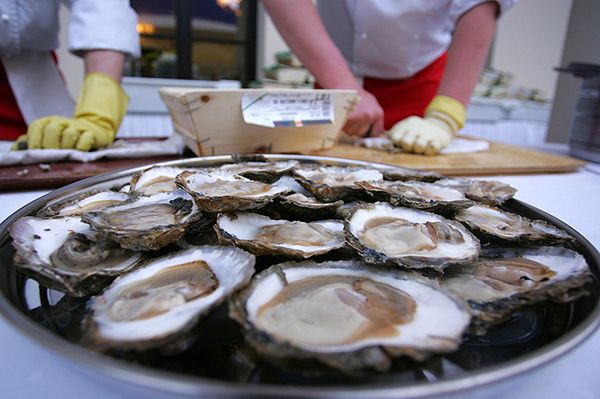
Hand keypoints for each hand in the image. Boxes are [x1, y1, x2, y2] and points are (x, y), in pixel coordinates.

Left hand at [13, 72, 127, 150]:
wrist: (94, 130)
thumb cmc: (66, 138)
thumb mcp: (48, 138)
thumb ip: (32, 143)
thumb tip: (17, 151)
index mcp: (48, 121)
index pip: (37, 127)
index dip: (34, 142)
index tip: (35, 154)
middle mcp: (62, 122)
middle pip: (52, 130)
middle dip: (51, 147)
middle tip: (53, 158)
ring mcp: (78, 127)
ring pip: (69, 135)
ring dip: (67, 149)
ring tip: (67, 157)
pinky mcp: (92, 134)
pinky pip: (85, 141)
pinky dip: (81, 149)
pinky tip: (80, 155)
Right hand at [342, 88, 384, 136]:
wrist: (344, 86)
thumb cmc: (357, 94)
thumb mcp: (371, 104)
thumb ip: (375, 118)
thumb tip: (378, 133)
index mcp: (378, 113)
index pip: (376, 133)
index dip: (369, 133)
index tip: (365, 132)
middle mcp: (369, 116)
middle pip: (361, 133)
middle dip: (356, 129)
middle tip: (353, 118)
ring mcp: (359, 118)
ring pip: (351, 132)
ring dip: (348, 127)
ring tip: (347, 116)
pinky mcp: (348, 119)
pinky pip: (344, 129)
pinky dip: (342, 125)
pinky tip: (342, 116)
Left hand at [388, 116, 452, 154]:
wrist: (438, 124)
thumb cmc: (415, 131)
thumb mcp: (402, 129)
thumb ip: (391, 135)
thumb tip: (378, 140)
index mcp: (405, 126)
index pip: (396, 138)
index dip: (398, 143)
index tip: (401, 143)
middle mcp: (416, 129)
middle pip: (407, 144)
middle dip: (408, 148)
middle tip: (412, 147)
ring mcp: (428, 134)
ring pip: (419, 147)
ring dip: (419, 150)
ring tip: (420, 148)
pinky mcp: (439, 139)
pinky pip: (433, 148)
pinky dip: (430, 150)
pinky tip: (428, 148)